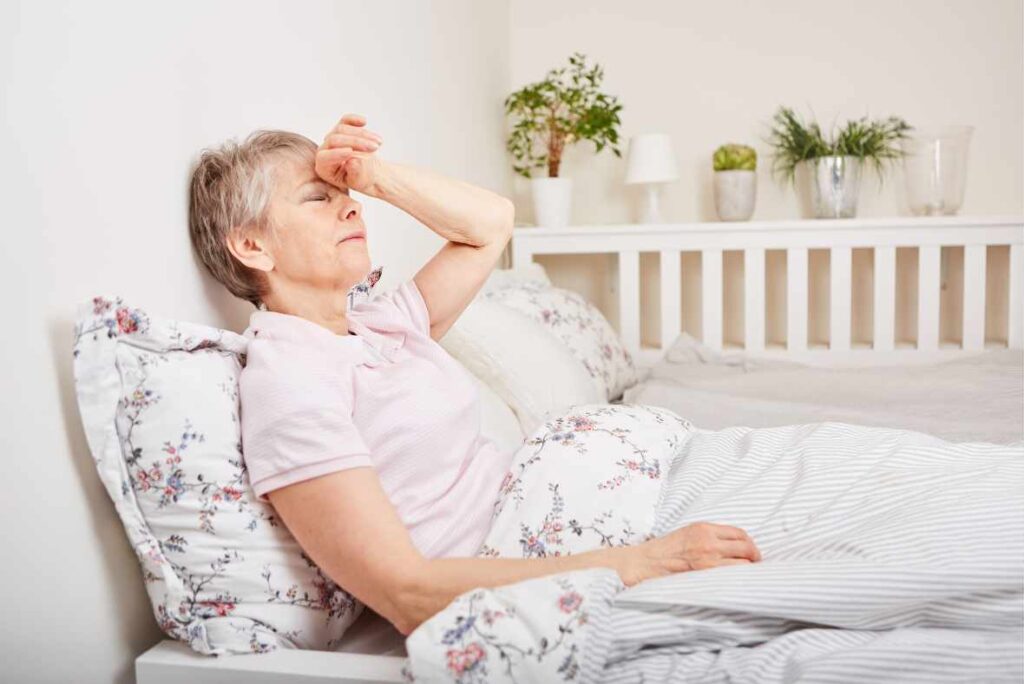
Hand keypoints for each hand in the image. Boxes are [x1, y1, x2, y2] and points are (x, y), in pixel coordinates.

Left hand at [315, 113, 386, 194]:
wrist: (368, 170)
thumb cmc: (361, 178)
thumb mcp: (360, 181)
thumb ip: (355, 173)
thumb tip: (352, 161)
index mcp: (324, 167)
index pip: (325, 158)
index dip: (337, 154)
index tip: (350, 152)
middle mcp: (324, 150)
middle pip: (335, 140)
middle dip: (356, 142)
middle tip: (374, 148)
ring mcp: (331, 138)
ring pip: (342, 129)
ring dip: (363, 134)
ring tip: (379, 143)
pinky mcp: (341, 129)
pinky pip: (345, 120)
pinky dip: (354, 119)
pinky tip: (364, 121)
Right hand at [616, 522, 761, 586]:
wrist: (644, 563)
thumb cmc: (665, 550)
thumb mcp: (688, 533)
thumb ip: (711, 537)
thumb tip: (736, 546)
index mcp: (704, 529)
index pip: (740, 534)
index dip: (750, 544)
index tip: (751, 553)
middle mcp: (708, 543)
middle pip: (747, 549)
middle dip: (754, 558)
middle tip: (754, 565)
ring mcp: (707, 562)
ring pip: (742, 566)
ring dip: (747, 571)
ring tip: (744, 576)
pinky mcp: (704, 577)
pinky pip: (730, 579)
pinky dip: (736, 580)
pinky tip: (734, 583)